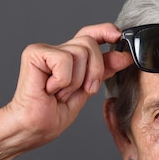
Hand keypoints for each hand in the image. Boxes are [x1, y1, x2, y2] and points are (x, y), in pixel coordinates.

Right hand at [6, 23, 132, 148]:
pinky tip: (49, 89)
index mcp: (71, 58)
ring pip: (80, 52)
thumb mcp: (88, 89)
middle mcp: (58, 50)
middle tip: (83, 89)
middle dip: (94, 70)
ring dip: (76, 80)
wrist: (34, 128)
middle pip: (89, 43)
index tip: (118, 36)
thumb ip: (103, 70)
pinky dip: (63, 80)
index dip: (105, 31)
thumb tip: (124, 56)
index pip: (91, 34)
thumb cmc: (54, 114)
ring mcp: (45, 50)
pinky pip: (65, 60)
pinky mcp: (35, 53)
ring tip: (60, 92)